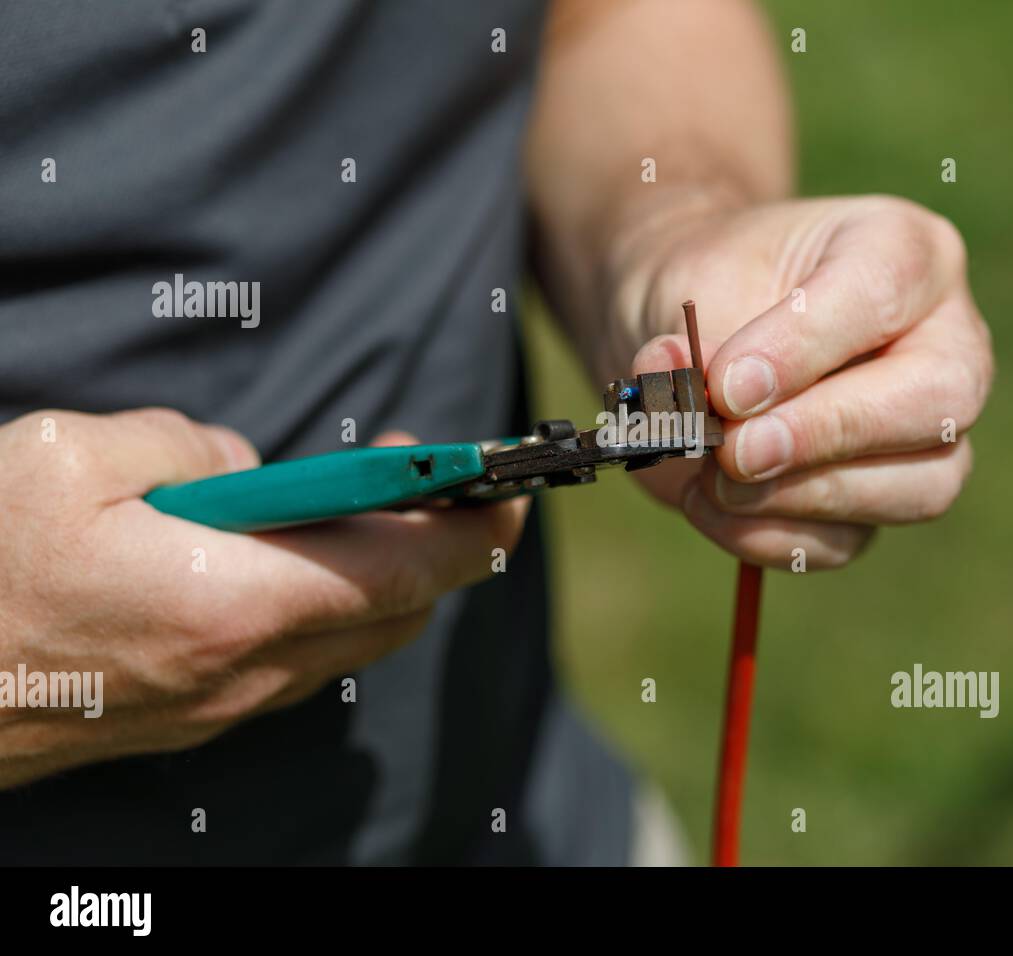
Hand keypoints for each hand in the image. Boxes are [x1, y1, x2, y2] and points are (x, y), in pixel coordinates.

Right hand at [0, 408, 527, 787]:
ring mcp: (221, 705)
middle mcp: (244, 671)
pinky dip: (328, 609)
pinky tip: (288, 562)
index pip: (404, 571)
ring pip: (352, 643)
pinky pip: (299, 663)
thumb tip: (246, 469)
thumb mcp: (68, 457)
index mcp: (232, 605)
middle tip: (423, 479)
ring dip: (381, 578)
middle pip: (396, 614)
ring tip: (357, 512)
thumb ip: (186, 445)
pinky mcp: (193, 718)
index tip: (504, 485)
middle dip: (434, 544)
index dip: (470, 525)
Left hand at [618, 195, 992, 569]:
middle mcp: (944, 339)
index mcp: (906, 251)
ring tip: (712, 477)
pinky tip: (712, 505)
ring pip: (918, 488)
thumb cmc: (708, 286)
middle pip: (939, 399)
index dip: (805, 345)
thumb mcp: (690, 288)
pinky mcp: (883, 499)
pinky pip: (850, 540)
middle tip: (735, 451)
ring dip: (800, 496)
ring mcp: (927, 430)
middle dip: (827, 434)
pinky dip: (772, 535)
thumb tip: (699, 414)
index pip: (886, 288)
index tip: (729, 385)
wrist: (689, 330)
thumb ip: (699, 345)